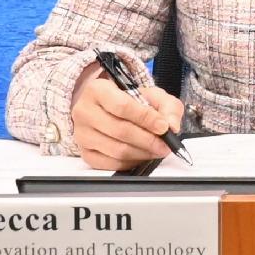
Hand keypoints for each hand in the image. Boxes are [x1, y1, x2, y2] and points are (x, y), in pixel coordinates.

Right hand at [66, 69, 182, 170]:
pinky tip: (141, 155)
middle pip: (120, 130)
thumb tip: (172, 126)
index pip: (122, 106)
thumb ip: (167, 106)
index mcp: (97, 90)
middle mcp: (84, 112)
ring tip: (156, 150)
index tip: (163, 127)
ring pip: (116, 150)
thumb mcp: (151, 95)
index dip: (146, 118)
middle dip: (148, 140)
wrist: (108, 109)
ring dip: (142, 153)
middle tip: (165, 145)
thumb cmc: (129, 101)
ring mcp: (82, 134)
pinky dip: (131, 162)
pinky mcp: (85, 153)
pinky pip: (111, 164)